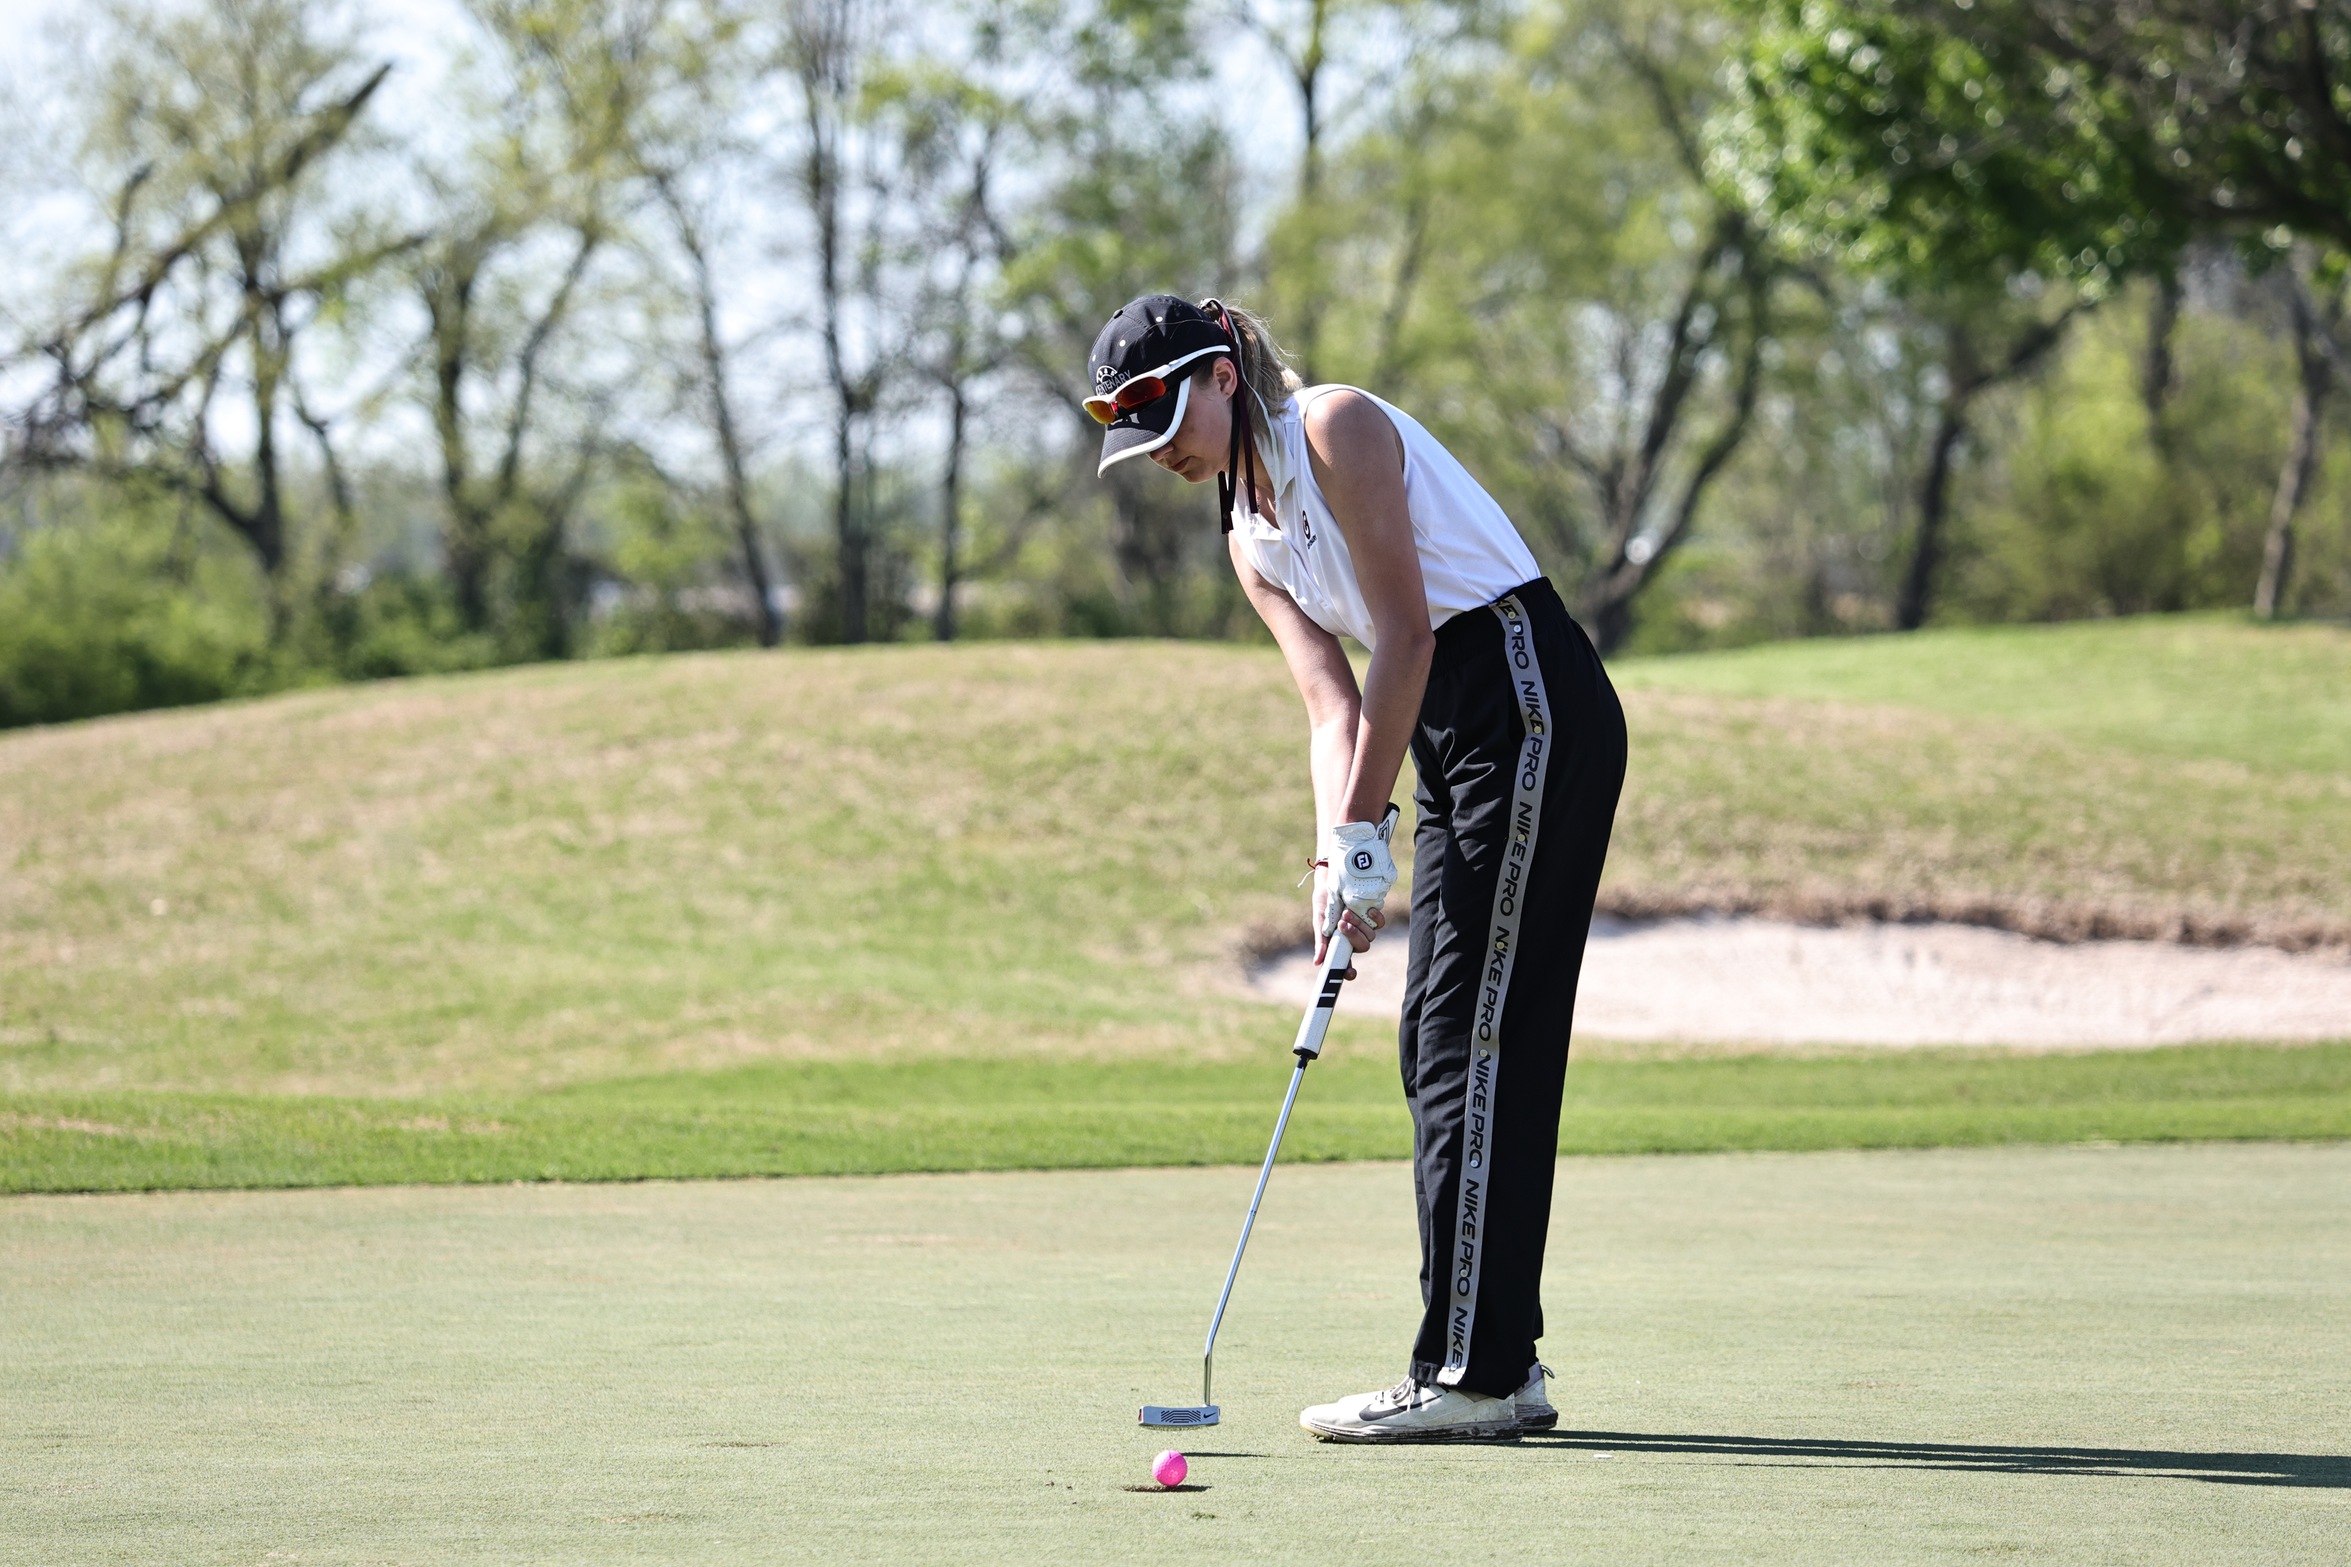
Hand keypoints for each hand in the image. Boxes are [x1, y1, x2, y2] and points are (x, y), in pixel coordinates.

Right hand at [1312, 816, 1396, 969]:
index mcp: (1339, 940)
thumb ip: (1321, 940)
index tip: (1351, 974)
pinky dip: (1374, 917)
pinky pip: (1379, 921)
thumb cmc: (1324, 896)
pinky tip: (1367, 908)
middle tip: (1342, 924)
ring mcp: (1365, 924)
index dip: (1349, 971)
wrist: (1334, 872)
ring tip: (1348, 911)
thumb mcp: (1320, 916)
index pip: (1346, 962)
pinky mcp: (1373, 912)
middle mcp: (1353, 935)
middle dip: (1354, 938)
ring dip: (1360, 926)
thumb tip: (1318, 963)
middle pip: (1362, 948)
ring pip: (1371, 936)